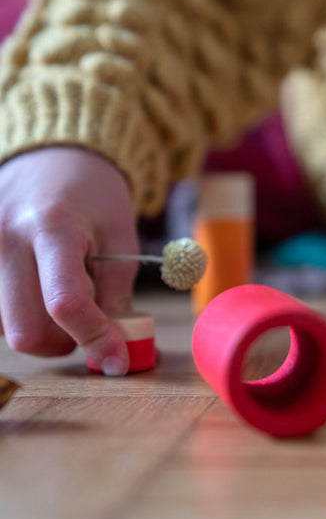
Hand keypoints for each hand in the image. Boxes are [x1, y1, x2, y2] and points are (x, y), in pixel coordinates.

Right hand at [0, 147, 138, 374]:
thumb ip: (118, 292)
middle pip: (24, 330)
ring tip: (60, 294)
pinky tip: (35, 291)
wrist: (51, 158)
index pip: (66, 303)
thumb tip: (118, 346)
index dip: (94, 339)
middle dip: (63, 343)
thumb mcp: (121, 237)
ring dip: (38, 328)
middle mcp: (4, 239)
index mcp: (53, 228)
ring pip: (2, 328)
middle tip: (87, 326)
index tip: (118, 360)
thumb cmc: (93, 197)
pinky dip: (16, 315)